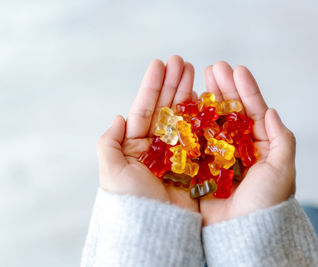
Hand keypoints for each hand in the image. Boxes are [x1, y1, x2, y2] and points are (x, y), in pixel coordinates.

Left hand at [96, 55, 198, 212]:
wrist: (155, 229)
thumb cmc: (130, 201)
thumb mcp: (111, 171)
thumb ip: (109, 143)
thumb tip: (118, 117)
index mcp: (136, 146)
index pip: (145, 109)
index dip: (152, 86)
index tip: (161, 64)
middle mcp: (157, 148)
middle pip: (166, 109)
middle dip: (173, 84)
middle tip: (183, 61)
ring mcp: (177, 154)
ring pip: (183, 118)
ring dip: (188, 94)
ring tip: (195, 72)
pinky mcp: (195, 163)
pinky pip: (199, 135)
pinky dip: (202, 117)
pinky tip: (205, 98)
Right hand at [200, 62, 295, 224]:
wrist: (243, 235)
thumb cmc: (267, 203)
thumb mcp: (283, 169)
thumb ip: (282, 140)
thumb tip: (273, 111)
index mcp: (262, 148)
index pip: (255, 113)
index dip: (247, 91)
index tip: (237, 70)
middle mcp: (240, 149)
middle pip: (232, 113)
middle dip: (225, 89)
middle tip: (214, 68)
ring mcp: (219, 156)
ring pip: (213, 122)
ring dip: (208, 100)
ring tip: (200, 78)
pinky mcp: (202, 167)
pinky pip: (196, 140)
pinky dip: (192, 122)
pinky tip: (188, 105)